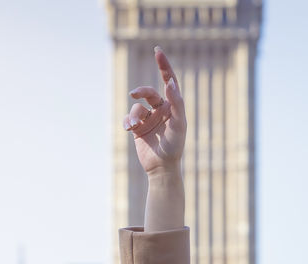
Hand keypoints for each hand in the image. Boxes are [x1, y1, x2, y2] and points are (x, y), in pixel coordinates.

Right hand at [124, 47, 186, 175]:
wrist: (162, 168)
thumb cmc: (175, 146)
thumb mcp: (179, 124)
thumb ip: (177, 102)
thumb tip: (170, 83)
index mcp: (173, 106)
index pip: (169, 81)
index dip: (164, 65)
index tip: (157, 51)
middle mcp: (161, 110)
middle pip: (149, 92)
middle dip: (142, 91)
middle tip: (135, 94)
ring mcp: (149, 118)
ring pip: (137, 106)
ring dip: (134, 114)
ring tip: (135, 125)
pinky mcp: (138, 127)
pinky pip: (129, 117)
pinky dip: (128, 121)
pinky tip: (130, 129)